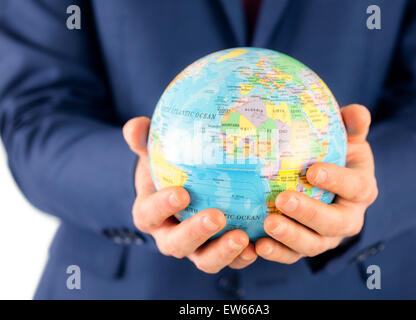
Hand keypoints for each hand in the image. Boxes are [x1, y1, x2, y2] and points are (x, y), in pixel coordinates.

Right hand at [123, 117, 257, 272]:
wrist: (184, 188)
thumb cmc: (168, 169)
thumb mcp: (154, 152)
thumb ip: (143, 139)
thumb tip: (135, 126)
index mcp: (150, 214)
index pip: (150, 214)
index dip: (162, 207)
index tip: (182, 193)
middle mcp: (169, 237)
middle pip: (176, 244)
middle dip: (195, 233)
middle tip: (217, 216)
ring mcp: (194, 249)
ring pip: (204, 260)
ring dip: (222, 252)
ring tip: (242, 237)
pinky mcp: (217, 253)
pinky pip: (229, 262)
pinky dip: (242, 258)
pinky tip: (258, 247)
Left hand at [255, 104, 377, 262]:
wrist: (328, 184)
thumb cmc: (335, 156)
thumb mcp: (348, 139)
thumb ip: (353, 125)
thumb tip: (356, 112)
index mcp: (361, 189)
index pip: (355, 187)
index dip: (337, 180)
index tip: (313, 170)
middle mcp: (348, 218)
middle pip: (334, 223)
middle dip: (310, 213)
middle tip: (283, 199)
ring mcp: (326, 237)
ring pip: (313, 244)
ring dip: (290, 236)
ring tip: (267, 224)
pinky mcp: (305, 247)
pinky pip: (292, 255)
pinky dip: (276, 253)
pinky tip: (256, 245)